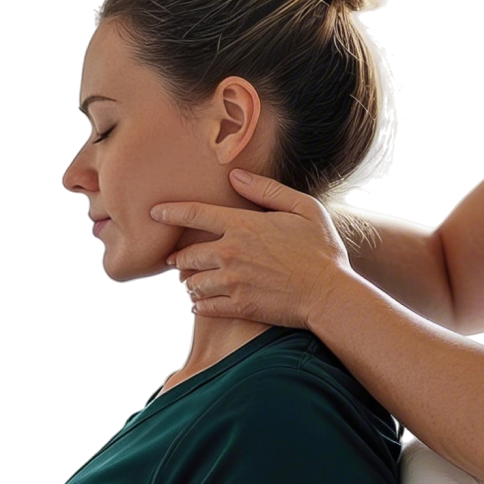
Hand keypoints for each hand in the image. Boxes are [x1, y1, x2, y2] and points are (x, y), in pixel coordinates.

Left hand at [152, 169, 351, 329]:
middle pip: (186, 254)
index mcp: (243, 225)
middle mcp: (231, 253)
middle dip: (179, 256)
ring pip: (191, 282)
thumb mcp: (303, 208)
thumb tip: (235, 176)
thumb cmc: (321, 249)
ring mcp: (232, 283)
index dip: (169, 211)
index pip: (194, 214)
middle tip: (180, 258)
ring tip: (196, 280)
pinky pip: (202, 306)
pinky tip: (205, 300)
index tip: (153, 212)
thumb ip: (266, 190)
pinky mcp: (237, 307)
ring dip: (191, 280)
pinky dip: (199, 303)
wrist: (330, 294)